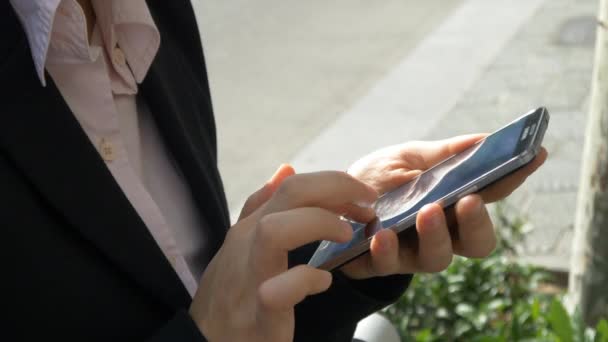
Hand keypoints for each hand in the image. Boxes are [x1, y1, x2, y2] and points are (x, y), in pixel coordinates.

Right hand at [189, 165, 377, 341]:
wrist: (202, 340)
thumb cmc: (229, 291)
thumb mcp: (241, 243)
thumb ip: (262, 206)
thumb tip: (286, 168)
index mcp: (250, 227)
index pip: (292, 185)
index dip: (333, 182)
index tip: (363, 195)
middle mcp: (247, 243)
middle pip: (289, 194)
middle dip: (334, 190)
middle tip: (366, 207)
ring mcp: (250, 276)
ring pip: (275, 231)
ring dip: (318, 224)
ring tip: (345, 234)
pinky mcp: (257, 314)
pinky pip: (277, 291)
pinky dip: (305, 281)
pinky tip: (323, 281)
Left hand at [341, 134, 547, 278]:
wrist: (330, 202)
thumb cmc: (376, 180)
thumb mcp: (408, 159)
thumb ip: (442, 155)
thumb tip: (485, 139)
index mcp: (451, 205)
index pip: (491, 194)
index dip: (514, 178)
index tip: (533, 153)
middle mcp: (439, 233)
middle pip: (476, 241)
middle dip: (477, 223)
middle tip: (469, 200)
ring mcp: (410, 252)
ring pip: (437, 259)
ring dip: (435, 236)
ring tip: (426, 213)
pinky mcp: (377, 264)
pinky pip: (386, 265)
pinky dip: (386, 250)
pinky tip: (380, 234)